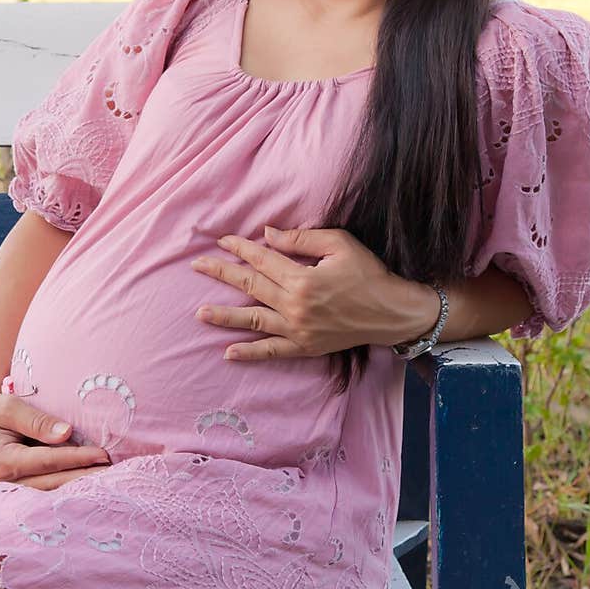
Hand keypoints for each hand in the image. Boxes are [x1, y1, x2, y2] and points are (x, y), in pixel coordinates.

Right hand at [0, 392, 110, 490]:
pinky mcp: (17, 485)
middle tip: (114, 472)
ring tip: (107, 478)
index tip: (103, 454)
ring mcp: (10, 486)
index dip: (78, 458)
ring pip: (49, 489)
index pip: (49, 461)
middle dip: (84, 477)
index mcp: (3, 460)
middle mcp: (6, 480)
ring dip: (77, 484)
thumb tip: (67, 433)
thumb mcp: (10, 407)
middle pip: (53, 482)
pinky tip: (87, 479)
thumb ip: (37, 421)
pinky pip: (44, 487)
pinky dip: (66, 484)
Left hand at [190, 224, 400, 361]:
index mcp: (302, 279)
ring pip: (252, 321)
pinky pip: (272, 351)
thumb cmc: (369, 274)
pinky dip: (249, 353)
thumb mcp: (340, 244)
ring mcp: (298, 330)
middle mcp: (295, 306)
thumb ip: (301, 239)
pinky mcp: (305, 347)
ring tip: (199, 313)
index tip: (222, 242)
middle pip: (250, 287)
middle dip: (222, 274)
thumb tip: (267, 235)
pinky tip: (228, 353)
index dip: (241, 249)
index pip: (262, 260)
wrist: (392, 313)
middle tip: (198, 267)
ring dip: (224, 317)